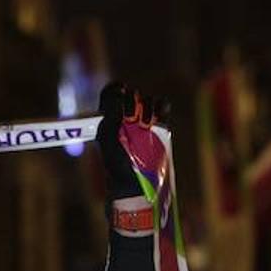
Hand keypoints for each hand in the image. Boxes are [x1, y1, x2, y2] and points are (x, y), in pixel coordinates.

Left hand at [97, 82, 166, 199]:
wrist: (136, 180)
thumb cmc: (117, 163)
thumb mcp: (109, 138)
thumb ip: (111, 115)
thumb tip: (119, 97)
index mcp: (108, 116)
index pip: (111, 93)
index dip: (116, 89)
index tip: (120, 93)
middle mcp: (124, 114)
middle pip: (131, 93)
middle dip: (132, 102)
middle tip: (131, 118)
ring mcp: (142, 118)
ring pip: (147, 99)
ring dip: (147, 108)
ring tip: (145, 125)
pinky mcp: (159, 124)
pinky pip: (162, 105)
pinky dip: (162, 106)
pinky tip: (159, 116)